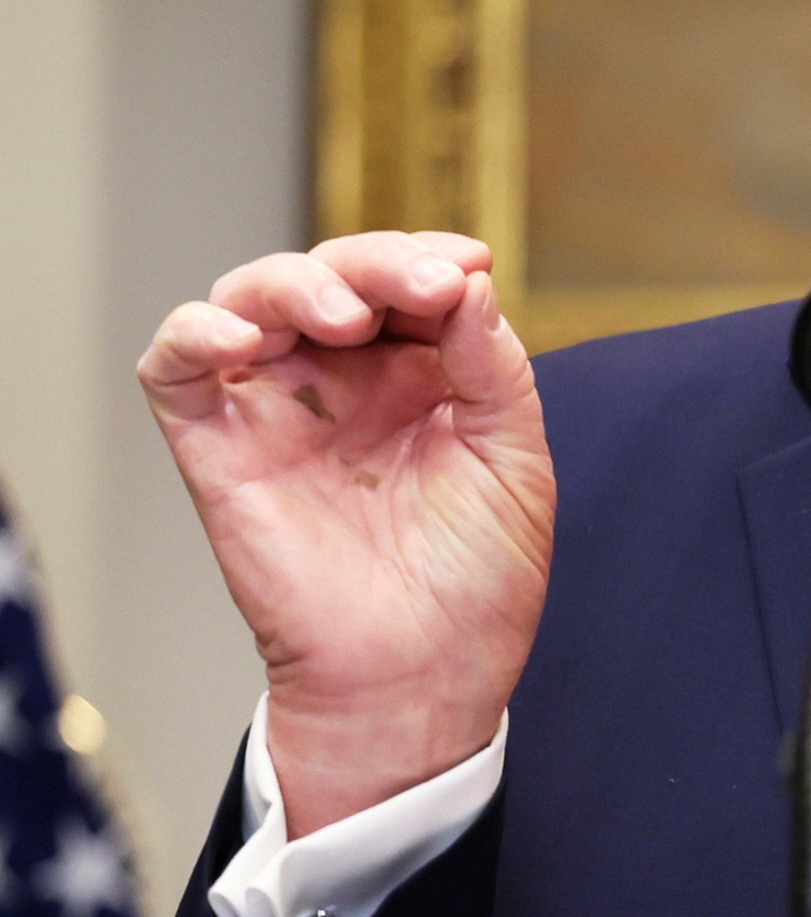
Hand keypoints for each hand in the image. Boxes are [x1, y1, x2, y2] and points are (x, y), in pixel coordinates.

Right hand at [139, 232, 553, 837]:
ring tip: (346, 315)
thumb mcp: (513, 455)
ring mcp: (279, 409)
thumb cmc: (477, 580)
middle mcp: (345, 380)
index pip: (406, 279)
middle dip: (377, 262)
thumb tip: (470, 278)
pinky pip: (176, 370)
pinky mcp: (220, 449)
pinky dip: (194, 333)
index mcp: (418, 373)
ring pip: (252, 298)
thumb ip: (493, 363)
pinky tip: (245, 338)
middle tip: (424, 286)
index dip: (430, 256)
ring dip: (296, 282)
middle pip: (333, 273)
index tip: (470, 266)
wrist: (425, 676)